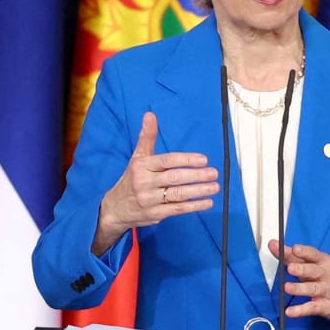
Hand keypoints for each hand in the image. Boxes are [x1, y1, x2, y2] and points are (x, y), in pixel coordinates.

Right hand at [92, 113, 217, 254]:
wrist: (114, 209)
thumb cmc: (131, 179)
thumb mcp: (137, 157)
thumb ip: (147, 137)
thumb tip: (150, 114)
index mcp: (142, 166)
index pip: (167, 161)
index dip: (186, 160)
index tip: (204, 159)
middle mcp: (144, 183)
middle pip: (174, 178)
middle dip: (196, 176)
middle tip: (214, 173)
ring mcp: (149, 200)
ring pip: (177, 195)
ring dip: (198, 191)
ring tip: (215, 187)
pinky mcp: (154, 215)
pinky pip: (177, 209)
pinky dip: (194, 206)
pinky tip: (207, 202)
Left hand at [273, 240, 329, 318]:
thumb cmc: (323, 275)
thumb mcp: (309, 263)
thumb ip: (290, 255)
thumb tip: (273, 244)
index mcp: (321, 261)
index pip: (312, 254)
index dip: (304, 251)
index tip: (295, 249)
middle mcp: (325, 274)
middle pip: (313, 270)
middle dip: (302, 269)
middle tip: (290, 268)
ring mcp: (326, 290)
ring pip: (313, 288)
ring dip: (300, 288)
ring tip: (287, 287)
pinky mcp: (325, 305)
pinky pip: (312, 307)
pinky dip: (301, 310)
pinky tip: (290, 311)